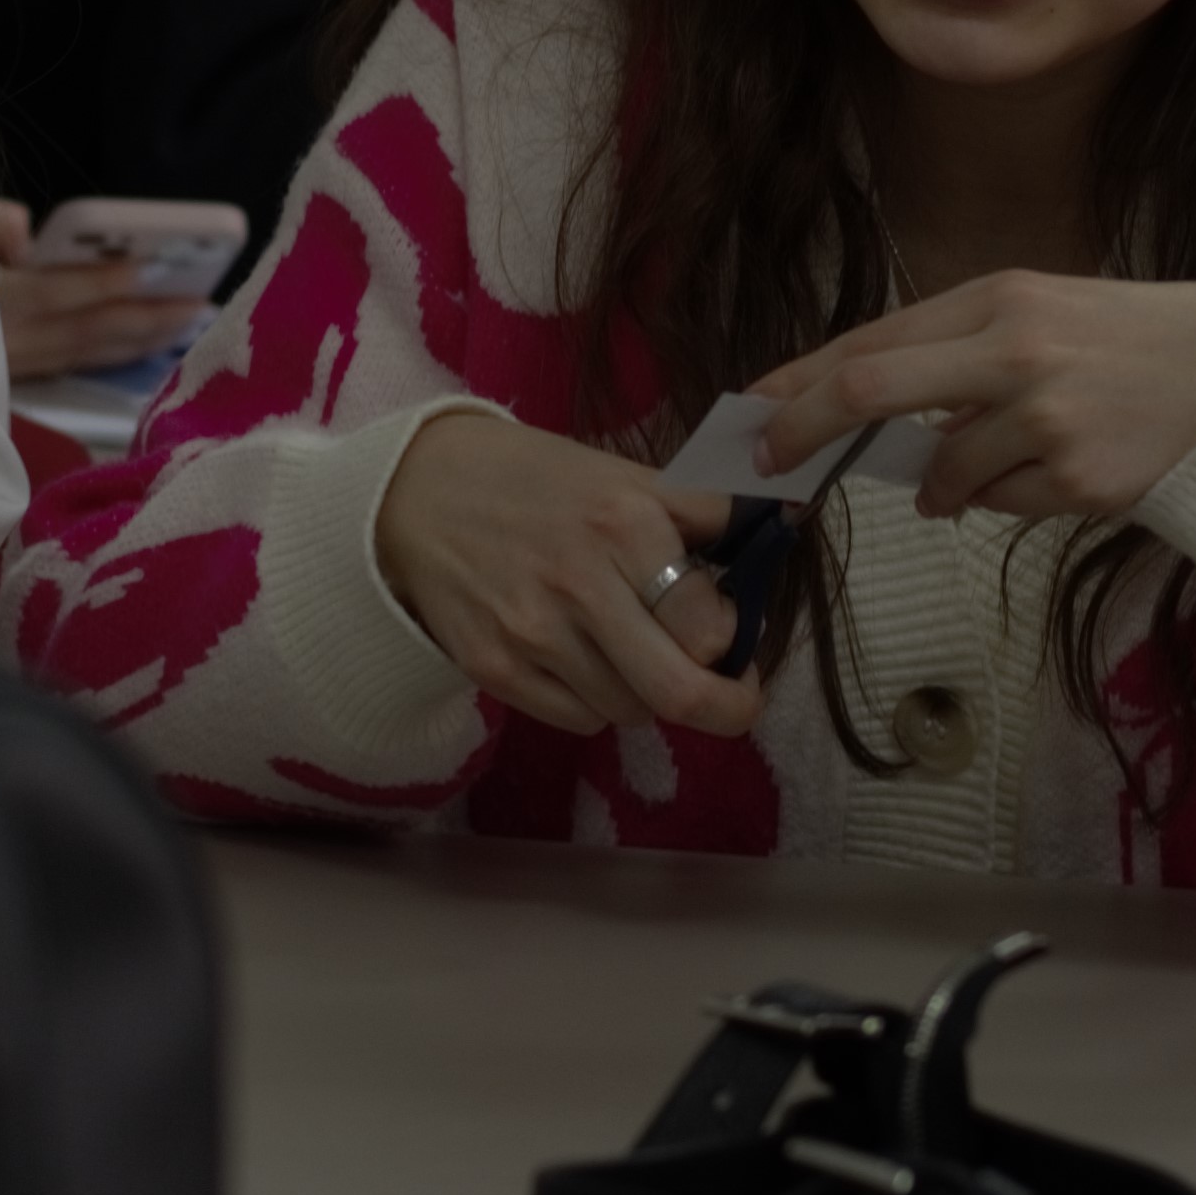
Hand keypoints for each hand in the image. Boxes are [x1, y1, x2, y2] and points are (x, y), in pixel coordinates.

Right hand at [0, 198, 205, 381]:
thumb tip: (27, 230)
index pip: (51, 293)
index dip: (101, 283)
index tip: (150, 268)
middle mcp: (3, 342)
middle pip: (84, 331)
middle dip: (144, 317)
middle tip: (199, 303)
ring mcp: (10, 366)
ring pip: (86, 355)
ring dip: (140, 341)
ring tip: (189, 323)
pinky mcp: (14, 377)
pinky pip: (76, 365)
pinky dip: (116, 353)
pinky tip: (147, 341)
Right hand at [371, 408, 765, 739]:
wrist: (417, 492)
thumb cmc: (534, 479)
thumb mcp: (622, 474)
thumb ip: (699, 510)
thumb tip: (778, 525)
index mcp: (624, 523)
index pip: (710, 627)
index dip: (734, 641)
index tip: (731, 634)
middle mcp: (580, 584)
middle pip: (679, 692)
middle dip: (726, 707)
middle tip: (735, 697)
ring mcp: (532, 634)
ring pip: (631, 711)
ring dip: (650, 694)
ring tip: (634, 652)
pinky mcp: (494, 669)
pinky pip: (579, 720)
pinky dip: (598, 702)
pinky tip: (585, 661)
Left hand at [750, 269, 1195, 523]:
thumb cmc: (1111, 336)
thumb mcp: (1027, 312)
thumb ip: (946, 354)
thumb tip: (854, 413)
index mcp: (995, 300)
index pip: (869, 344)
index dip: (798, 385)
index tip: (750, 415)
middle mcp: (1015, 352)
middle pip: (870, 392)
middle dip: (805, 431)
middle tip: (772, 467)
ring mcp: (1048, 420)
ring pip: (941, 474)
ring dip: (939, 483)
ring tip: (990, 460)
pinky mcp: (1080, 482)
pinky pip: (1000, 506)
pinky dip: (1004, 497)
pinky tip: (1053, 465)